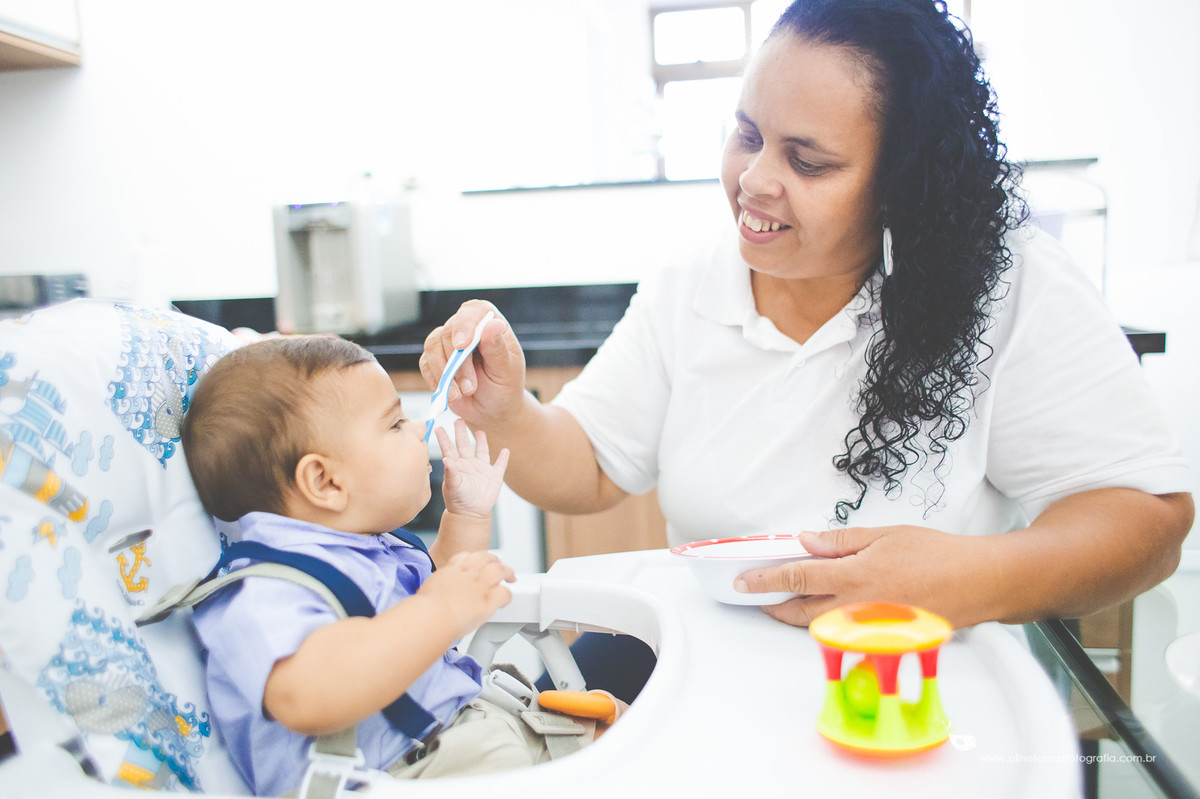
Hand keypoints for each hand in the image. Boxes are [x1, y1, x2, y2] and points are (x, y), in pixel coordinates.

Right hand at [418, 550, 515, 636]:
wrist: (431, 617)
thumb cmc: (424, 610)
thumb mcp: (427, 590)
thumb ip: (436, 588)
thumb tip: (433, 596)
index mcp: (451, 570)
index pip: (465, 556)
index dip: (473, 559)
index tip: (476, 563)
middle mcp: (467, 573)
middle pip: (486, 557)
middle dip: (494, 560)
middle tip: (499, 566)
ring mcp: (480, 585)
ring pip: (500, 570)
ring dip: (507, 572)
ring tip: (511, 577)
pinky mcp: (489, 600)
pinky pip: (505, 593)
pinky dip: (507, 596)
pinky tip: (505, 601)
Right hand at [420, 301, 526, 426]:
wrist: (493, 408)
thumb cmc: (505, 385)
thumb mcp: (507, 369)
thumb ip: (497, 348)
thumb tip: (493, 324)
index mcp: (489, 322)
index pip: (473, 311)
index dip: (465, 325)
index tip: (462, 345)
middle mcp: (467, 327)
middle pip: (449, 332)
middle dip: (458, 363)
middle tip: (470, 388)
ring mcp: (448, 342)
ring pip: (433, 346)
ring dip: (445, 373)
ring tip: (462, 393)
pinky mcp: (434, 359)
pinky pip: (425, 364)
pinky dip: (436, 380)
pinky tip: (450, 393)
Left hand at [436, 419, 509, 517]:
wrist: (471, 514)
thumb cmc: (458, 501)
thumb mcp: (452, 485)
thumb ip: (451, 472)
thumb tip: (446, 459)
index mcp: (456, 465)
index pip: (449, 448)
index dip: (444, 438)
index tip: (438, 427)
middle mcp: (468, 465)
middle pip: (464, 444)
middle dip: (461, 432)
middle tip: (458, 419)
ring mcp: (481, 470)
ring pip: (482, 451)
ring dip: (481, 441)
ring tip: (480, 431)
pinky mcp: (494, 477)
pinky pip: (500, 465)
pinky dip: (503, 457)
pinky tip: (505, 450)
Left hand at [733, 526, 987, 628]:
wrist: (980, 582)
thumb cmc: (937, 554)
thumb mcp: (885, 535)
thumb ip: (840, 542)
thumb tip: (804, 542)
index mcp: (855, 577)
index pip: (797, 579)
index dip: (766, 580)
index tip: (744, 580)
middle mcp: (859, 608)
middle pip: (800, 612)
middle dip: (773, 606)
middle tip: (757, 596)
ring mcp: (871, 630)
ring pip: (820, 627)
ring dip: (797, 616)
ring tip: (784, 602)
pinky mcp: (884, 642)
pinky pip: (847, 637)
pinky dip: (829, 627)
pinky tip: (825, 614)